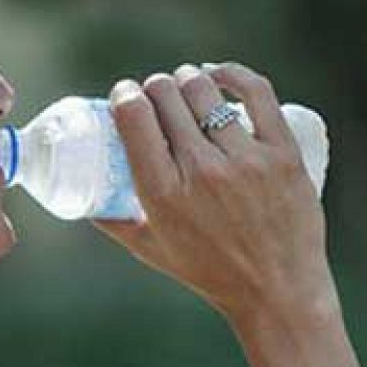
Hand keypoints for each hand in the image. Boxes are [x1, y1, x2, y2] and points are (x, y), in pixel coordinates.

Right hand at [91, 62, 334, 321]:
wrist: (277, 292)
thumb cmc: (210, 272)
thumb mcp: (151, 250)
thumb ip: (114, 222)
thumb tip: (84, 196)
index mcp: (162, 193)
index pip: (133, 116)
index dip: (125, 94)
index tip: (127, 95)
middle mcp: (201, 171)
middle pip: (165, 96)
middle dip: (155, 87)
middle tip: (159, 96)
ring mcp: (245, 160)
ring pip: (204, 90)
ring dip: (188, 80)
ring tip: (188, 86)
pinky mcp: (282, 153)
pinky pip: (255, 92)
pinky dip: (232, 74)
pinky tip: (220, 75)